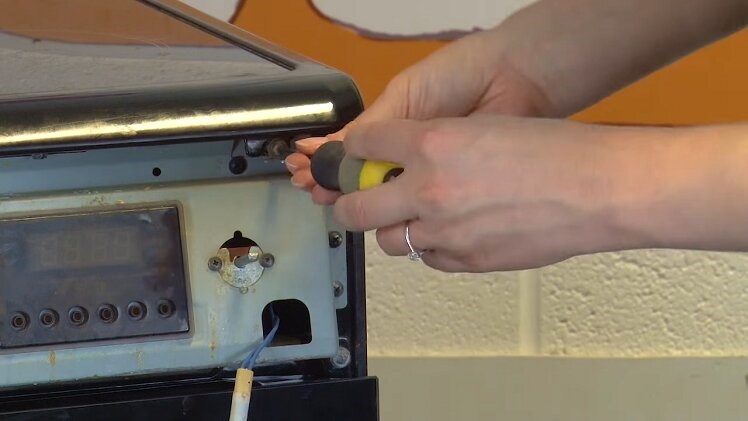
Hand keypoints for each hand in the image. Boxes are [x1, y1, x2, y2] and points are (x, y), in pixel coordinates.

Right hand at [285, 27, 550, 203]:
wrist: (514, 78)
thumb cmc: (460, 75)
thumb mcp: (408, 93)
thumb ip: (377, 124)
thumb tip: (340, 150)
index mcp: (395, 131)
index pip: (352, 154)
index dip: (328, 163)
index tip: (305, 171)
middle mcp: (410, 158)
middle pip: (364, 181)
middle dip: (334, 184)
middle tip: (313, 190)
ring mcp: (432, 179)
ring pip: (388, 200)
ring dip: (356, 203)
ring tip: (327, 198)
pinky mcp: (455, 197)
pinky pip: (421, 211)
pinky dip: (395, 215)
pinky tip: (375, 215)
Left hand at [330, 114, 661, 271]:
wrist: (596, 189)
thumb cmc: (553, 150)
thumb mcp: (482, 126)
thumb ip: (434, 144)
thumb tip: (403, 160)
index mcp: (432, 142)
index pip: (363, 145)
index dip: (354, 150)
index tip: (355, 155)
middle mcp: (429, 190)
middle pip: (355, 209)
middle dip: (349, 203)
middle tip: (357, 200)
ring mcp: (445, 232)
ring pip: (389, 240)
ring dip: (396, 228)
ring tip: (419, 217)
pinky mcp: (465, 261)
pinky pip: (428, 258)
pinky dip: (432, 247)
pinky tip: (454, 232)